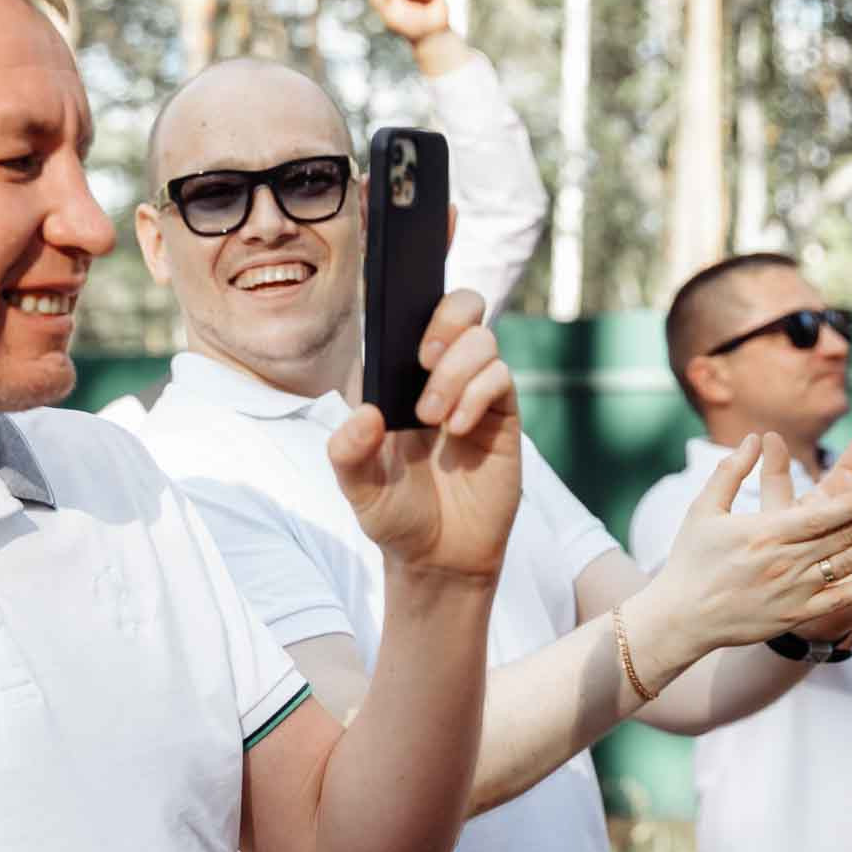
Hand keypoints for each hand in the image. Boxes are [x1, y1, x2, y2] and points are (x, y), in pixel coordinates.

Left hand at [327, 289, 520, 580]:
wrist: (438, 557)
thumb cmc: (395, 516)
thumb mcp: (358, 489)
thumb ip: (348, 452)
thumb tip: (366, 414)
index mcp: (399, 379)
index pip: (411, 316)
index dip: (411, 293)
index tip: (399, 308)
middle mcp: (440, 376)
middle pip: (462, 307)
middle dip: (447, 317)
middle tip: (424, 357)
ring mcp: (475, 394)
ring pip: (483, 339)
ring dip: (457, 371)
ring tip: (433, 418)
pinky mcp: (503, 417)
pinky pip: (502, 378)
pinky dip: (479, 393)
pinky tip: (457, 428)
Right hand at [643, 434, 851, 659]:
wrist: (680, 618)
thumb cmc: (690, 560)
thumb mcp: (703, 509)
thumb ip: (730, 472)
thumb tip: (755, 438)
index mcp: (765, 534)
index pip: (821, 515)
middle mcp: (785, 563)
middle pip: (844, 535)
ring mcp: (793, 591)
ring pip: (848, 564)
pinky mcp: (795, 615)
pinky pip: (840, 600)